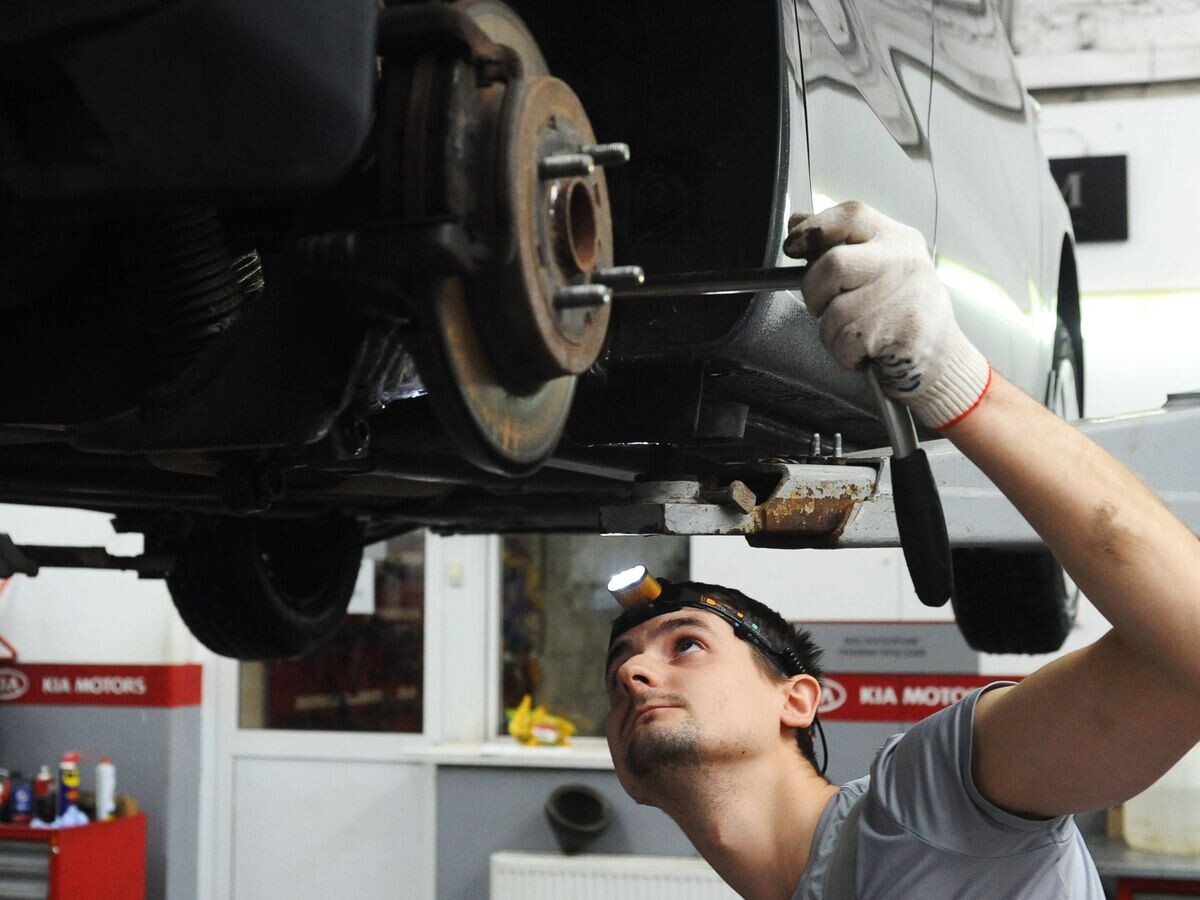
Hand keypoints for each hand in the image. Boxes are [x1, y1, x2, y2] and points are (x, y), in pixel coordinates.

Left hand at [784, 201, 990, 429]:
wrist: (941, 358)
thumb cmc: (902, 313)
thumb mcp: (878, 267)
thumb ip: (838, 244)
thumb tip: (798, 222)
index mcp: (897, 239)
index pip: (850, 216)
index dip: (813, 228)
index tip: (792, 245)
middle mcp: (903, 262)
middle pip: (832, 265)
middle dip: (814, 292)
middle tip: (824, 307)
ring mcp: (903, 296)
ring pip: (833, 311)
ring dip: (830, 333)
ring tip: (853, 337)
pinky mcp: (900, 331)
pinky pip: (843, 342)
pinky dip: (844, 355)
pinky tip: (865, 353)